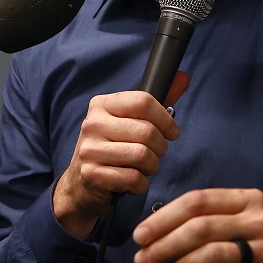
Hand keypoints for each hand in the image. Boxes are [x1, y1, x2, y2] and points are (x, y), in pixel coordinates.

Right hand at [52, 73, 188, 238]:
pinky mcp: (92, 175)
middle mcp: (92, 124)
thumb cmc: (110, 148)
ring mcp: (90, 150)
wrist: (79, 184)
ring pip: (143, 156)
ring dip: (151, 166)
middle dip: (160, 148)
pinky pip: (134, 179)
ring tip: (143, 167)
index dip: (166, 119)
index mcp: (101, 105)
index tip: (171, 132)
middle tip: (154, 154)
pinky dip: (141, 184)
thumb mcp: (127, 122)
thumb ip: (154, 103)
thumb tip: (183, 78)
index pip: (143, 101)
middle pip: (147, 132)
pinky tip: (132, 181)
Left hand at [132, 188, 262, 262]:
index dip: (163, 218)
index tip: (139, 237)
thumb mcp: (232, 228)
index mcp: (247, 199)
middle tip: (142, 261)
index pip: (197, 201)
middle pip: (202, 227)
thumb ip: (201, 222)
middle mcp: (262, 219)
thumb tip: (150, 233)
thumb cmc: (253, 254)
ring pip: (214, 254)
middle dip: (165, 245)